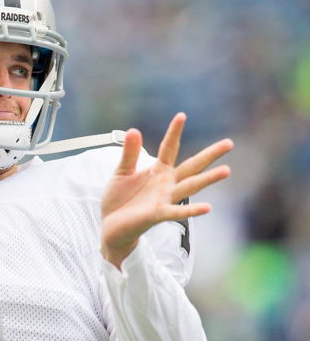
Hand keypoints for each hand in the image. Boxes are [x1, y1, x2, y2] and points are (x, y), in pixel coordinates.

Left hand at [100, 113, 233, 268]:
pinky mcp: (158, 214)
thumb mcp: (122, 172)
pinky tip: (207, 208)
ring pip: (190, 187)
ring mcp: (164, 199)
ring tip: (226, 170)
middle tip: (228, 143)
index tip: (182, 115)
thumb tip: (134, 130)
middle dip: (209, 155)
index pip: (169, 148)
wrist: (111, 225)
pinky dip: (191, 210)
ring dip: (208, 179)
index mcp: (158, 171)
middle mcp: (166, 184)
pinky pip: (177, 212)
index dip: (174, 132)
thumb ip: (129, 153)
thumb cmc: (119, 199)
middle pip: (192, 166)